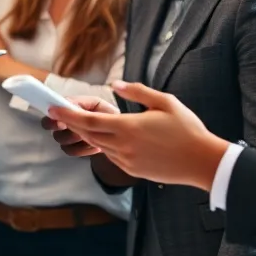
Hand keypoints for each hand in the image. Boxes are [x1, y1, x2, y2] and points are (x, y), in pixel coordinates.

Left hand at [45, 81, 227, 190]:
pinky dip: (103, 145)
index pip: (89, 121)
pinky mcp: (133, 171)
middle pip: (88, 134)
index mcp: (128, 127)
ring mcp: (127, 161)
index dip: (68, 115)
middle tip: (60, 113)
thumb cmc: (187, 129)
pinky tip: (106, 137)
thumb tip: (115, 85)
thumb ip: (137, 92)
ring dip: (87, 134)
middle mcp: (123, 147)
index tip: (53, 108)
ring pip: (98, 146)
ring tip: (79, 122)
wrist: (202, 162)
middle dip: (72, 124)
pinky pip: (111, 156)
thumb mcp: (164, 102)